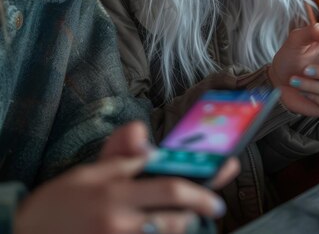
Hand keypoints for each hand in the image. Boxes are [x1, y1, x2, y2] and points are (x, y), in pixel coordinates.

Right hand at [14, 122, 230, 233]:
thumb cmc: (62, 201)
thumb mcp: (90, 172)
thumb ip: (122, 154)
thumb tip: (144, 132)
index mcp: (114, 188)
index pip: (167, 185)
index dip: (199, 185)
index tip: (218, 183)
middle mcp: (118, 217)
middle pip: (173, 213)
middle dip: (200, 206)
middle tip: (215, 205)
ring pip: (166, 233)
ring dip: (182, 226)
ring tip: (189, 218)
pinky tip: (164, 228)